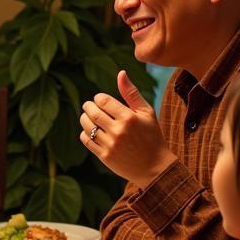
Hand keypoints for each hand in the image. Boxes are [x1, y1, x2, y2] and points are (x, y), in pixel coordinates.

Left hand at [80, 70, 176, 187]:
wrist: (155, 167)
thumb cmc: (151, 136)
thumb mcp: (146, 113)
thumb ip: (131, 93)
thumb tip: (121, 73)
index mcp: (129, 117)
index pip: (103, 100)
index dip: (98, 98)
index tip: (100, 100)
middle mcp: (118, 130)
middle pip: (93, 112)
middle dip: (88, 106)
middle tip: (89, 105)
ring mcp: (110, 144)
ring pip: (87, 126)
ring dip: (84, 118)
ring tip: (88, 116)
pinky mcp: (104, 156)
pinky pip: (86, 140)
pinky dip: (85, 133)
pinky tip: (90, 130)